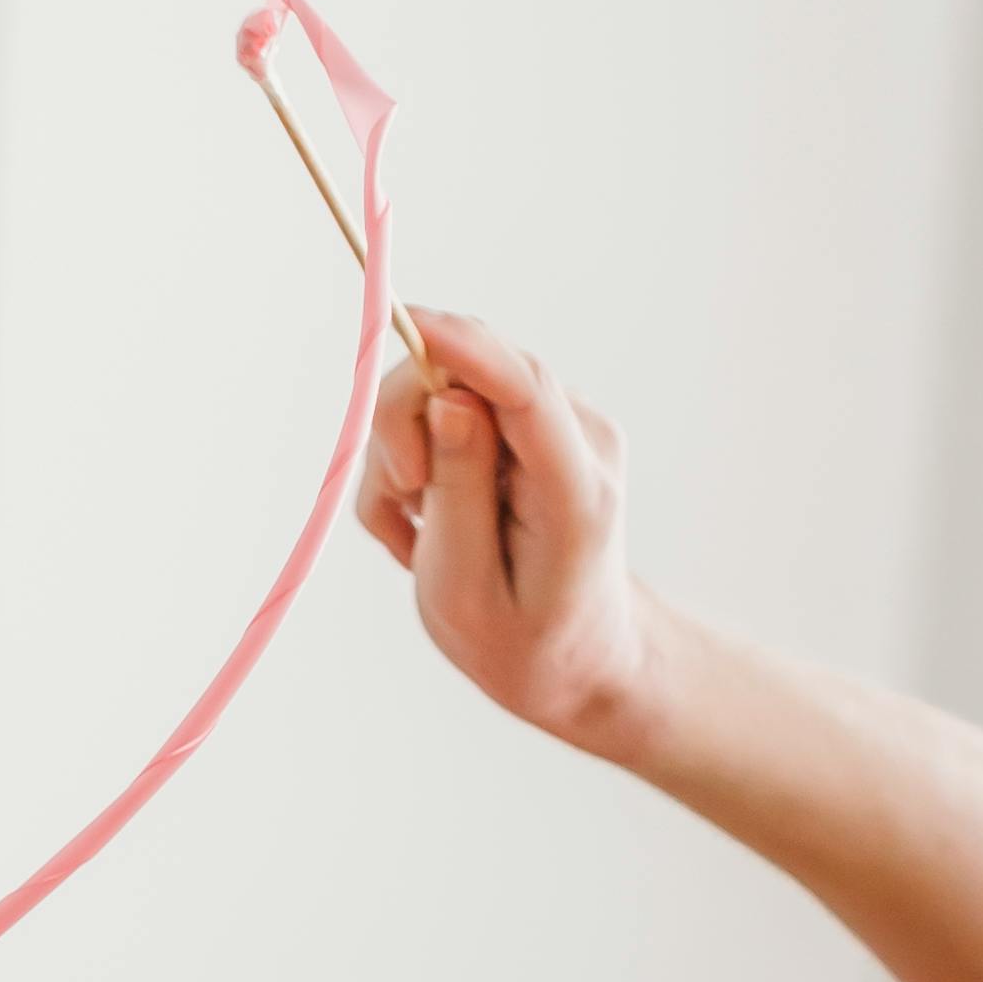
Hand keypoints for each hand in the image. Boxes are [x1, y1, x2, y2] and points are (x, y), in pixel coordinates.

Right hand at [357, 304, 656, 745]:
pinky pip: (458, 412)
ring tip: (417, 534)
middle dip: (406, 425)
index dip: (461, 347)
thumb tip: (447, 399)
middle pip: (474, 373)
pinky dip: (424, 463)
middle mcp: (582, 440)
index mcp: (577, 493)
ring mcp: (564, 429)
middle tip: (400, 504)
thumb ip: (457, 493)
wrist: (579, 659)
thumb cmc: (522, 644)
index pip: (523, 388)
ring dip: (408, 457)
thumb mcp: (465, 592)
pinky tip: (432, 522)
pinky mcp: (537, 428)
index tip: (404, 321)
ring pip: (452, 390)